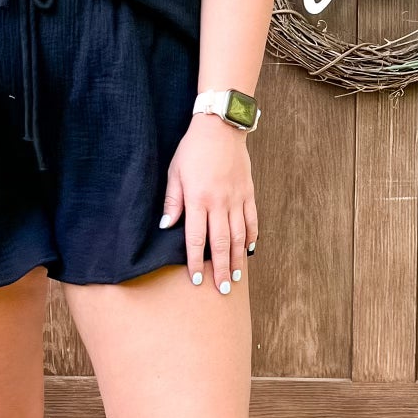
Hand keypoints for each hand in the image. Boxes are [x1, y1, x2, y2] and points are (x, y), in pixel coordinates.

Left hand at [160, 111, 257, 292]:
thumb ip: (172, 201)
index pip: (196, 238)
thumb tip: (166, 226)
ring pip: (238, 236)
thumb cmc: (193, 149)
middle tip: (222, 290)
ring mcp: (236, 199)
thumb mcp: (175, 172)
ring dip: (236, 259)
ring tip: (235, 277)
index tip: (196, 280)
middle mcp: (219, 203)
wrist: (221, 127)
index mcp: (198, 199)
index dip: (196, 261)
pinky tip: (248, 251)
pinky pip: (251, 220)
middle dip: (220, 269)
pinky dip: (251, 237)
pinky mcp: (248, 193)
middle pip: (220, 243)